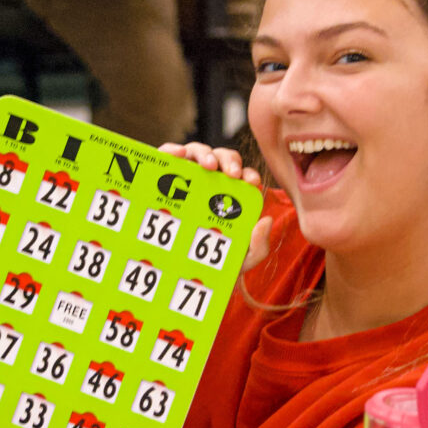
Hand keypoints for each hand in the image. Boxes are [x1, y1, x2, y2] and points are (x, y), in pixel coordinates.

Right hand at [159, 142, 271, 271]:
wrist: (177, 277)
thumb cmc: (211, 265)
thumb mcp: (240, 261)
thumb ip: (259, 247)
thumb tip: (266, 220)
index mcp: (231, 196)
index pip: (243, 177)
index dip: (249, 174)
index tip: (251, 181)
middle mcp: (210, 182)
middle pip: (223, 160)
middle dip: (230, 161)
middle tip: (232, 174)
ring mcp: (186, 178)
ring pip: (197, 153)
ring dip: (205, 154)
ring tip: (209, 165)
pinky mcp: (161, 177)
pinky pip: (167, 157)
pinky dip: (172, 150)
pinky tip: (178, 155)